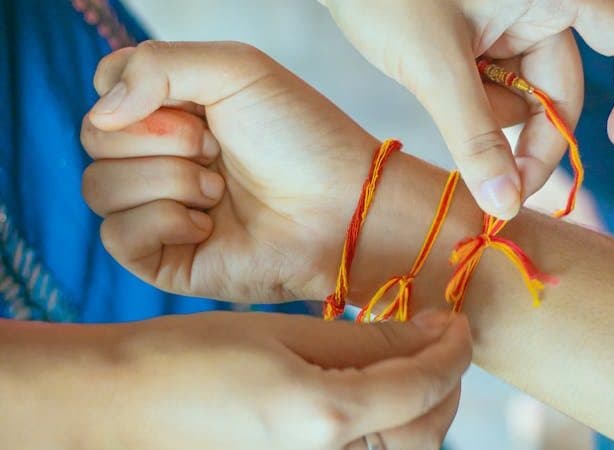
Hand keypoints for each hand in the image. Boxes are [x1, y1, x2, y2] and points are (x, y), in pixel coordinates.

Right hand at [26, 310, 471, 448]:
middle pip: (425, 433)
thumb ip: (363, 341)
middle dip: (444, 384)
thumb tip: (430, 333)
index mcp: (327, 416)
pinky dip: (385, 433)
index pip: (424, 385)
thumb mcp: (282, 335)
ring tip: (408, 369)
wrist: (118, 408)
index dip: (453, 351)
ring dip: (420, 413)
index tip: (457, 322)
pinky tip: (370, 400)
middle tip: (437, 341)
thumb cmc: (189, 360)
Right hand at [82, 41, 379, 301]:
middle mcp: (162, 160)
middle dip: (161, 139)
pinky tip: (209, 225)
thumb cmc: (302, 138)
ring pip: (99, 188)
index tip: (198, 107)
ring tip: (220, 191)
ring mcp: (160, 210)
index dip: (140, 96)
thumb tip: (102, 113)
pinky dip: (163, 222)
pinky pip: (115, 236)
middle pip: (95, 139)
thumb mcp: (236, 69)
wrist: (342, 208)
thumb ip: (155, 65)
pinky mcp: (164, 259)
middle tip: (218, 150)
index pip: (106, 95)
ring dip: (168, 181)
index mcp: (175, 113)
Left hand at [321, 0, 613, 216]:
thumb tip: (506, 204)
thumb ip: (474, 135)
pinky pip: (489, 93)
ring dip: (484, 119)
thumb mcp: (435, 64)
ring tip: (437, 89)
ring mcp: (507, 26)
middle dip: (531, 143)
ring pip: (519, 100)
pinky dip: (466, 106)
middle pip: (562, 92)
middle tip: (500, 195)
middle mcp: (540, 7)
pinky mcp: (478, 43)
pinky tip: (432, 84)